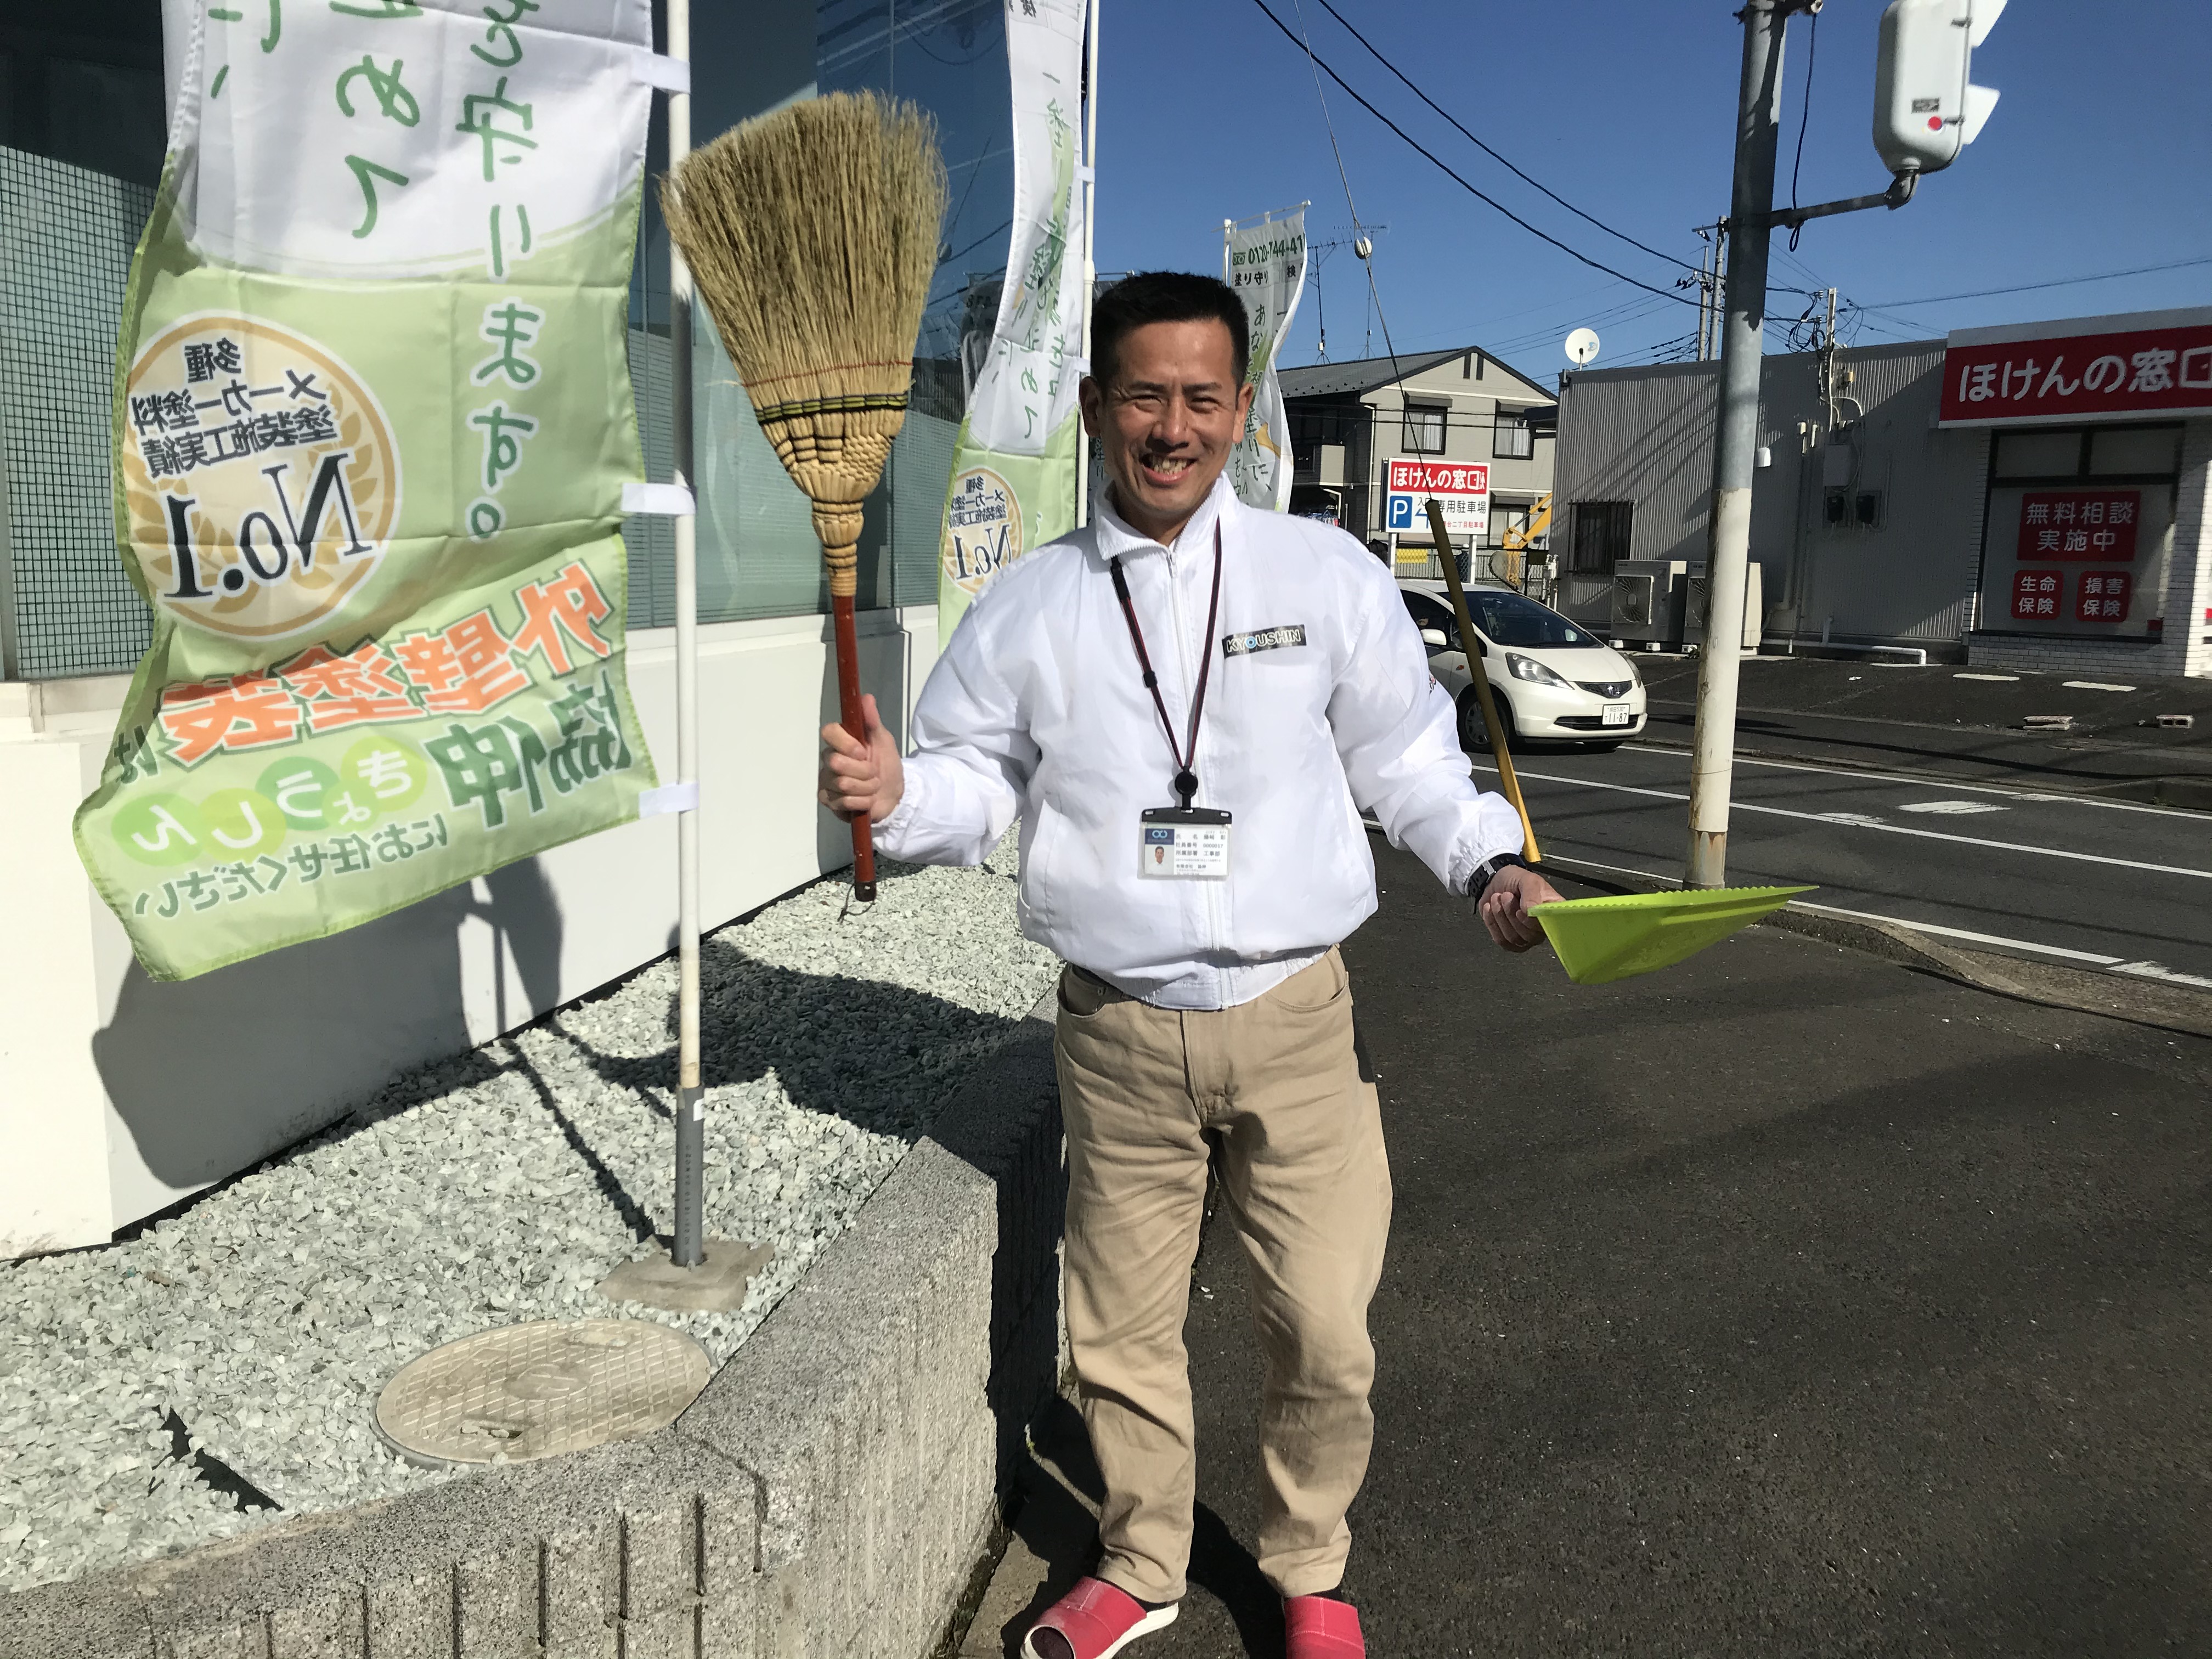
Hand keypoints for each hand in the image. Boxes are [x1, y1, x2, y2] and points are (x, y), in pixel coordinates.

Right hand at [818, 693, 903, 824]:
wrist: (894, 796)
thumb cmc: (887, 766)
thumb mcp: (884, 742)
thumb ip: (872, 721)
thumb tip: (866, 697)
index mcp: (841, 742)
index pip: (828, 732)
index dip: (846, 744)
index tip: (863, 752)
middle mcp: (829, 760)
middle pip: (835, 762)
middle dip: (863, 771)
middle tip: (873, 773)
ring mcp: (826, 781)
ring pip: (842, 784)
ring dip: (866, 788)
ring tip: (872, 787)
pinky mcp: (828, 800)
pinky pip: (843, 801)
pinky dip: (862, 802)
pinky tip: (866, 800)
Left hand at [1478, 863, 1561, 952]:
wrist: (1495, 881)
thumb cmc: (1515, 880)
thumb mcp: (1527, 879)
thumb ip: (1532, 894)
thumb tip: (1531, 911)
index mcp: (1552, 912)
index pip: (1550, 927)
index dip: (1533, 922)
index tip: (1520, 910)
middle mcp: (1542, 927)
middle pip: (1529, 936)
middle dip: (1512, 914)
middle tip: (1505, 896)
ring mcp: (1526, 936)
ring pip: (1513, 938)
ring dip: (1500, 916)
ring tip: (1497, 898)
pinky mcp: (1509, 940)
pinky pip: (1500, 940)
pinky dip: (1492, 922)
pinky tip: (1490, 908)